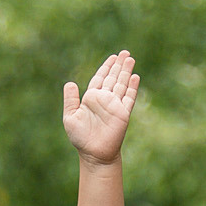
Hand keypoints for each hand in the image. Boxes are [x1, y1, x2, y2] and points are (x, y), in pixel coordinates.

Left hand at [63, 50, 139, 164]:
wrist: (94, 153)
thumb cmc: (81, 138)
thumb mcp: (70, 117)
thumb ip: (70, 100)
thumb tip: (70, 83)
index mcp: (91, 98)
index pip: (100, 78)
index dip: (106, 67)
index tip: (112, 57)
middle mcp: (104, 99)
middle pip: (113, 78)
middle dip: (119, 65)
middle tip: (125, 52)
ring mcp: (115, 106)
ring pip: (122, 84)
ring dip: (126, 72)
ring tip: (131, 59)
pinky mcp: (123, 113)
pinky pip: (129, 98)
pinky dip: (132, 87)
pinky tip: (135, 77)